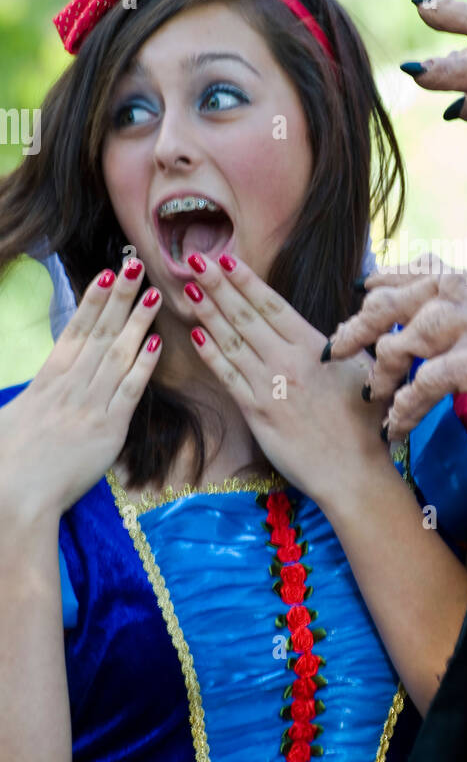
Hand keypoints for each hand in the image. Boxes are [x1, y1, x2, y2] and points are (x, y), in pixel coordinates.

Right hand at [0, 258, 162, 520]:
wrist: (15, 495)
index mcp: (46, 379)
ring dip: (138, 322)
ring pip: (118, 355)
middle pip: (100, 333)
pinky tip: (157, 343)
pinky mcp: (108, 430)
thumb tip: (41, 382)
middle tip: (137, 266)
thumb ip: (30, 395)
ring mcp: (91, 406)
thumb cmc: (6, 460)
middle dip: (120, 297)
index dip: (94, 300)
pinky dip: (144, 366)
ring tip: (155, 295)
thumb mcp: (9, 417)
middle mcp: (70, 386)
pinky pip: (130, 391)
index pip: (75, 330)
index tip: (108, 274)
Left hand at [179, 252, 388, 509]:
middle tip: (194, 259)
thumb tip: (334, 328)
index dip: (246, 280)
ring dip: (207, 312)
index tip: (225, 259)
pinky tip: (195, 334)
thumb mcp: (366, 371)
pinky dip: (210, 354)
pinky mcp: (257, 413)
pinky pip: (227, 376)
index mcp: (316, 347)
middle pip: (246, 316)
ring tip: (187, 288)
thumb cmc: (367, 423)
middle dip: (218, 285)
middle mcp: (288, 361)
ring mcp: (269, 387)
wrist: (354, 471)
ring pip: (231, 342)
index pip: (272, 306)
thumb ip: (344, 344)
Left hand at [329, 268, 466, 478]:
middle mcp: (464, 296)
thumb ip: (453, 310)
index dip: (381, 284)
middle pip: (389, 304)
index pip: (414, 272)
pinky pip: (423, 384)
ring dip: (381, 375)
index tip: (359, 298)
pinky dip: (405, 407)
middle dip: (357, 329)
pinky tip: (398, 425)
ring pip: (400, 343)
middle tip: (335, 352)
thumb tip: (408, 297)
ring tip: (374, 399)